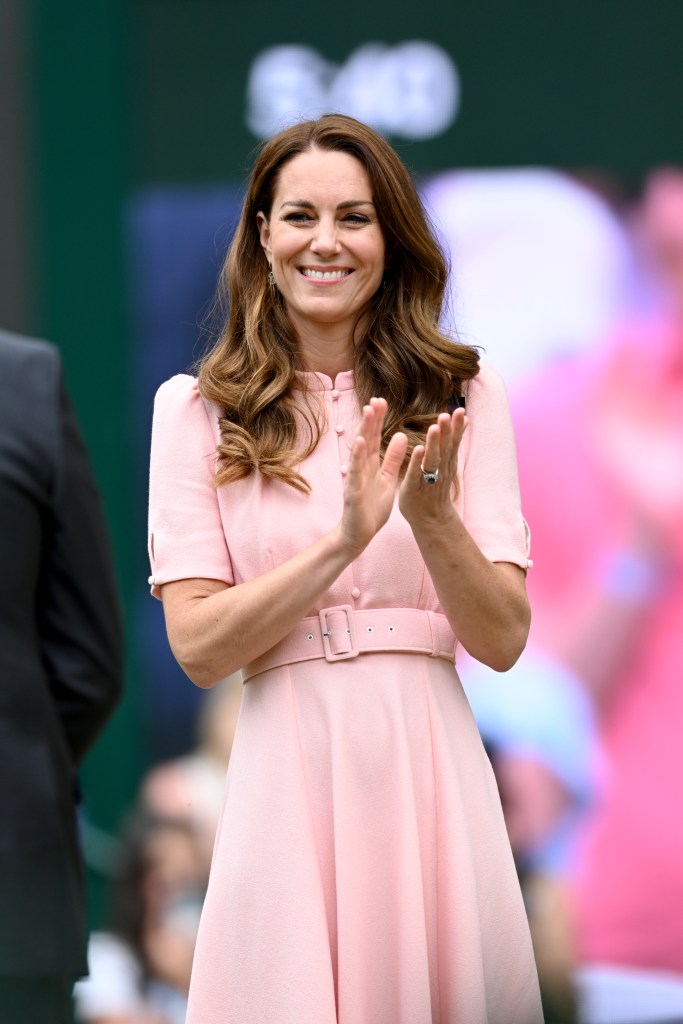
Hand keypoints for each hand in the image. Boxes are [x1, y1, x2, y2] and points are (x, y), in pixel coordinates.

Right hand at [339, 397, 407, 555]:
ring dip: (363, 429)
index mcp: (371, 465)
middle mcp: (361, 467)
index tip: (382, 401)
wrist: (359, 534)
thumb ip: (393, 459)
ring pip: (360, 450)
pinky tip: (359, 440)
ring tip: (368, 411)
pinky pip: (355, 470)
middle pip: (366, 438)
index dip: (377, 420)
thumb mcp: (388, 480)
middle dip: (371, 418)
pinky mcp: (353, 490)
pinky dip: (357, 454)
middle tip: (376, 398)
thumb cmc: (372, 508)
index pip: (374, 438)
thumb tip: (401, 436)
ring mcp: (355, 477)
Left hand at [399, 408, 467, 527]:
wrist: (431, 519)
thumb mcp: (447, 461)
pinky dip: (418, 462)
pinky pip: (416, 474)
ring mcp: (427, 479)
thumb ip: (453, 441)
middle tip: (447, 415)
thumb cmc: (436, 487)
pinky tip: (419, 450)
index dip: (456, 427)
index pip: (453, 442)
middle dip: (446, 432)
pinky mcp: (413, 487)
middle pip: (445, 448)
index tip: (460, 410)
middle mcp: (440, 469)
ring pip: (432, 459)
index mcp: (446, 461)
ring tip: (434, 428)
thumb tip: (465, 420)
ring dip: (434, 444)